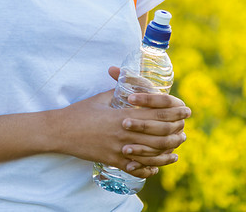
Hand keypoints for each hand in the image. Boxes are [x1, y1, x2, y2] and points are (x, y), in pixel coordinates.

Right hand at [46, 68, 189, 178]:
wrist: (60, 133)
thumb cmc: (81, 112)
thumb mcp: (103, 97)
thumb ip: (121, 88)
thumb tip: (134, 78)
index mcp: (123, 116)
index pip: (156, 114)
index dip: (175, 112)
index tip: (185, 109)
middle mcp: (124, 135)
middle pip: (160, 135)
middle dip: (176, 130)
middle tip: (185, 126)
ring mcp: (119, 151)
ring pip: (152, 154)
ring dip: (168, 149)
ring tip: (177, 144)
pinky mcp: (113, 162)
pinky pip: (137, 168)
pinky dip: (150, 167)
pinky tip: (158, 165)